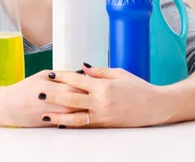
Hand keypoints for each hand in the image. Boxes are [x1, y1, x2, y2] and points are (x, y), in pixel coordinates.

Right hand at [1, 70, 86, 127]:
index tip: (93, 79)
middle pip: (81, 99)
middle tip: (95, 90)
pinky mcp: (54, 124)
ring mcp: (56, 115)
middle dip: (89, 94)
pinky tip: (82, 111)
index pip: (78, 84)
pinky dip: (78, 115)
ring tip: (90, 100)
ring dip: (86, 106)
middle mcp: (57, 103)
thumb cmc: (25, 89)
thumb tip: (80, 73)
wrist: (9, 107)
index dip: (88, 82)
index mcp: (54, 88)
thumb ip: (62, 74)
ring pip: (79, 112)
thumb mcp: (42, 75)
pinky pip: (71, 121)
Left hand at [38, 63, 167, 127]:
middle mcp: (101, 102)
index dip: (62, 77)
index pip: (78, 80)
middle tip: (39, 94)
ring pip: (75, 118)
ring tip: (44, 115)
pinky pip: (86, 126)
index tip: (50, 74)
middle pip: (72, 100)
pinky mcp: (106, 125)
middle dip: (54, 97)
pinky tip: (61, 124)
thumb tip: (83, 67)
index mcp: (104, 86)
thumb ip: (99, 71)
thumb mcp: (120, 73)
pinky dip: (72, 125)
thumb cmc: (139, 88)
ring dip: (58, 116)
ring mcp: (103, 116)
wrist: (155, 107)